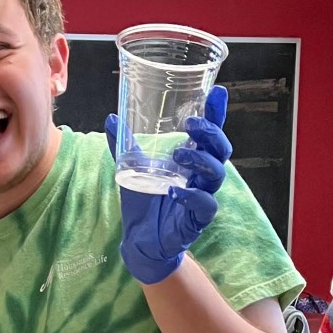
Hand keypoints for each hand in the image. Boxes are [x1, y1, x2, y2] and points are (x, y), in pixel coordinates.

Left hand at [111, 85, 231, 284]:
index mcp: (192, 159)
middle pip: (221, 149)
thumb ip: (124, 145)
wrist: (139, 240)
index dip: (216, 113)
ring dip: (200, 160)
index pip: (210, 133)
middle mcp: (202, 175)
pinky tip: (176, 190)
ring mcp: (203, 196)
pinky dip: (192, 196)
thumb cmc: (144, 202)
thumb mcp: (132, 169)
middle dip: (211, 133)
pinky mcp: (197, 219)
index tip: (216, 92)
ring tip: (178, 155)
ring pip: (217, 174)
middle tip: (190, 125)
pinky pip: (205, 205)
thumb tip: (111, 118)